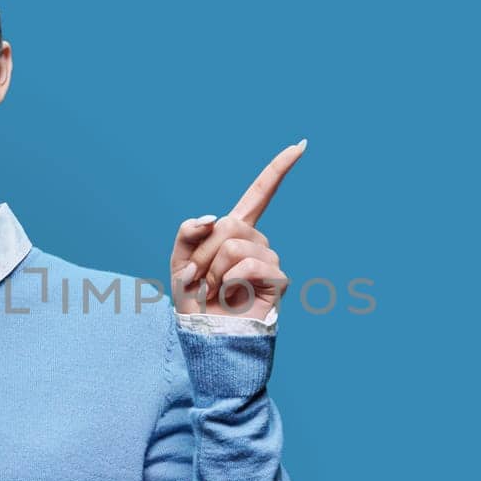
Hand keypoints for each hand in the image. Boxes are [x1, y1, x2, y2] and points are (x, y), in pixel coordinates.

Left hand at [170, 139, 305, 320]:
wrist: (207, 335)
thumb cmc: (195, 302)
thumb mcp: (179, 262)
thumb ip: (188, 232)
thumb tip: (214, 218)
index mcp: (235, 231)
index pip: (260, 193)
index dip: (279, 169)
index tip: (302, 145)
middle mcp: (257, 241)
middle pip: (229, 225)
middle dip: (203, 253)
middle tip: (201, 279)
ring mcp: (269, 259)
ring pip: (233, 246)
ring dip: (213, 271)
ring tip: (215, 290)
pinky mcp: (278, 280)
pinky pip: (248, 265)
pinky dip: (230, 282)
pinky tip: (232, 296)